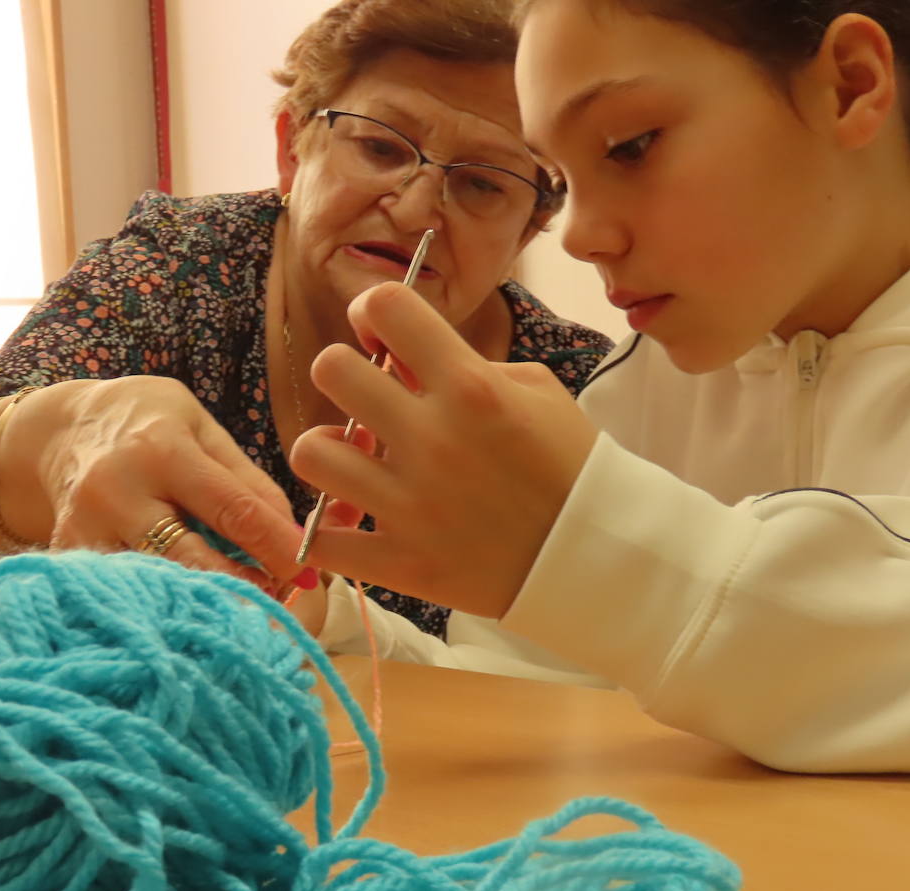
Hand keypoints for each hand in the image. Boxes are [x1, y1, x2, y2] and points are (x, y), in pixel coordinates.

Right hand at [2, 376, 308, 588]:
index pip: (234, 511)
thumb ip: (247, 481)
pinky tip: (185, 601)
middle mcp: (119, 492)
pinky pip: (126, 589)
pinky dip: (160, 600)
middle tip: (277, 601)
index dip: (276, 547)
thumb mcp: (202, 430)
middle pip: (193, 561)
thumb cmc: (148, 424)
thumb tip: (293, 536)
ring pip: (157, 585)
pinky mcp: (68, 554)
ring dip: (203, 601)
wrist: (63, 429)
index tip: (309, 573)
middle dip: (243, 587)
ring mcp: (86, 528)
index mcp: (162, 451)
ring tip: (236, 604)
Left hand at [288, 282, 597, 618]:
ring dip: (330, 453)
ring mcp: (412, 505)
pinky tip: (351, 525)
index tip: (379, 334)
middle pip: (332, 370)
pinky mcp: (403, 563)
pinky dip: (328, 534)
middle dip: (343, 375)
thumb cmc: (569, 465)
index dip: (373, 311)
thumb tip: (401, 357)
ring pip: (312, 453)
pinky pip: (324, 544)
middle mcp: (433, 440)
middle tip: (366, 400)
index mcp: (470, 388)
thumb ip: (467, 364)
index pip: (387, 307)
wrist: (598, 556)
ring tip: (356, 464)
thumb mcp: (536, 392)